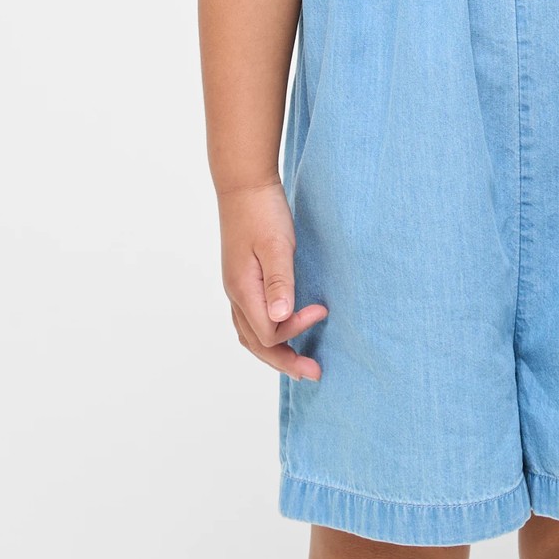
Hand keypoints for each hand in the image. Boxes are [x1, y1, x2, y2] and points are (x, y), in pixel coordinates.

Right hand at [217, 179, 327, 380]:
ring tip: (299, 362)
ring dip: (276, 351)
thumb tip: (281, 318)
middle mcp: (236, 294)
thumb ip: (280, 282)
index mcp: (244, 290)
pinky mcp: (242, 279)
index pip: (268, 332)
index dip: (296, 329)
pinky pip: (251, 319)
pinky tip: (283, 330)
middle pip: (257, 344)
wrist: (244, 185)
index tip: (322, 310)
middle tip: (315, 373)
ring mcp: (237, 288)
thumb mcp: (276, 245)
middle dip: (286, 361)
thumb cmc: (263, 212)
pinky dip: (267, 333)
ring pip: (251, 334)